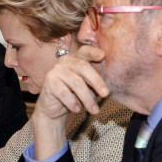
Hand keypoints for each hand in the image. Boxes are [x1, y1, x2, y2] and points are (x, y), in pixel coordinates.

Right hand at [32, 46, 108, 160]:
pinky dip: (73, 102)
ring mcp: (56, 70)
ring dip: (87, 98)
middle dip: (97, 82)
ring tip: (94, 110)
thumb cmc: (74, 95)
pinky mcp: (49, 81)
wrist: (54, 108)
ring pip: (76, 82)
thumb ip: (97, 80)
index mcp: (77, 57)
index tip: (103, 56)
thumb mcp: (89, 86)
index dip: (94, 52)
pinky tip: (77, 110)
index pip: (86, 51)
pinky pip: (63, 92)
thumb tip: (112, 80)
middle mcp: (65, 60)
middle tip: (105, 95)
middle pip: (84, 67)